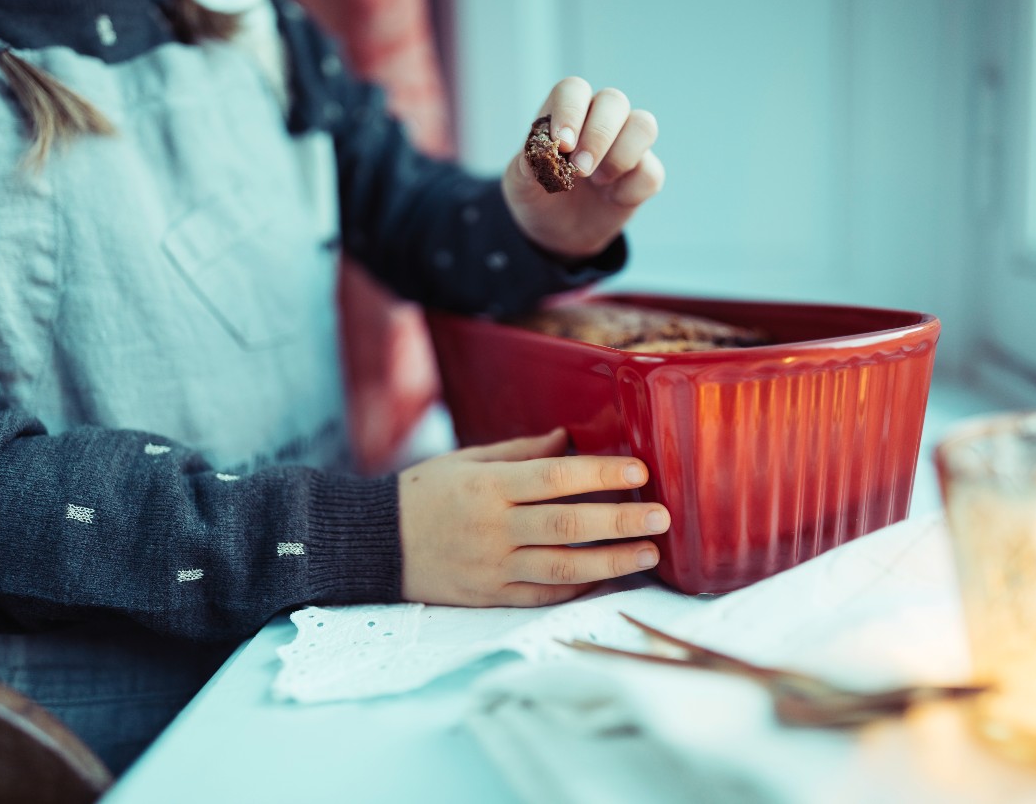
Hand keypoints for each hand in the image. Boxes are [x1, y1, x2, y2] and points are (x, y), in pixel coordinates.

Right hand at [398, 428, 669, 606]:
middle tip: (662, 516)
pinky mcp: (490, 596)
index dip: (600, 475)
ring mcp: (492, 567)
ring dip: (612, 561)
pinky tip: (609, 576)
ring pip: (563, 567)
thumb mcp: (465, 460)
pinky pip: (543, 594)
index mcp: (486, 487)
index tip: (639, 471)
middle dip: (620, 522)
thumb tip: (569, 440)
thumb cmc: (422, 493)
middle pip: (567, 526)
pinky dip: (578, 585)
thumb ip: (520, 451)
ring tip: (649, 553)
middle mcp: (492, 529)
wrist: (374, 544)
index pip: (555, 478)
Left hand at [503, 77, 664, 259]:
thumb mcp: (521, 185)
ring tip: (598, 181)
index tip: (562, 145)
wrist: (556, 232)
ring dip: (621, 155)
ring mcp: (626, 144)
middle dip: (598, 136)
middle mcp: (600, 120)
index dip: (570, 112)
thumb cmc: (539, 196)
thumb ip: (526, 166)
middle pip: (614, 100)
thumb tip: (538, 155)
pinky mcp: (644, 173)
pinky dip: (630, 189)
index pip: (573, 90)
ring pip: (643, 126)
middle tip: (580, 169)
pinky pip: (650, 172)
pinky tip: (611, 198)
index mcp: (566, 113)